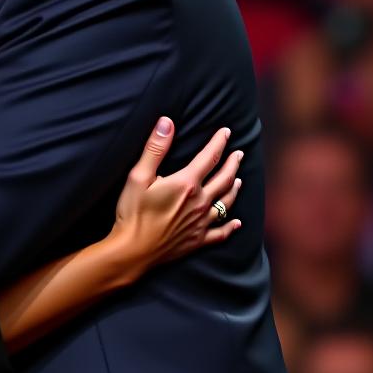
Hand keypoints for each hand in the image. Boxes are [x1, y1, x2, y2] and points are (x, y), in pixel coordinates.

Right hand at [111, 117, 242, 273]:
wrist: (133, 251)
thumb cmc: (132, 212)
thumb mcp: (138, 176)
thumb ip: (155, 148)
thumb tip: (167, 122)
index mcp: (186, 184)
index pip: (209, 158)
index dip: (219, 142)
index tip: (226, 132)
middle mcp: (199, 202)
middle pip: (223, 179)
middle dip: (232, 164)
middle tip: (239, 153)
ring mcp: (201, 223)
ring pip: (226, 203)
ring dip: (234, 189)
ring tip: (238, 180)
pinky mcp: (197, 240)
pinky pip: (220, 232)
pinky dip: (231, 226)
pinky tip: (237, 222)